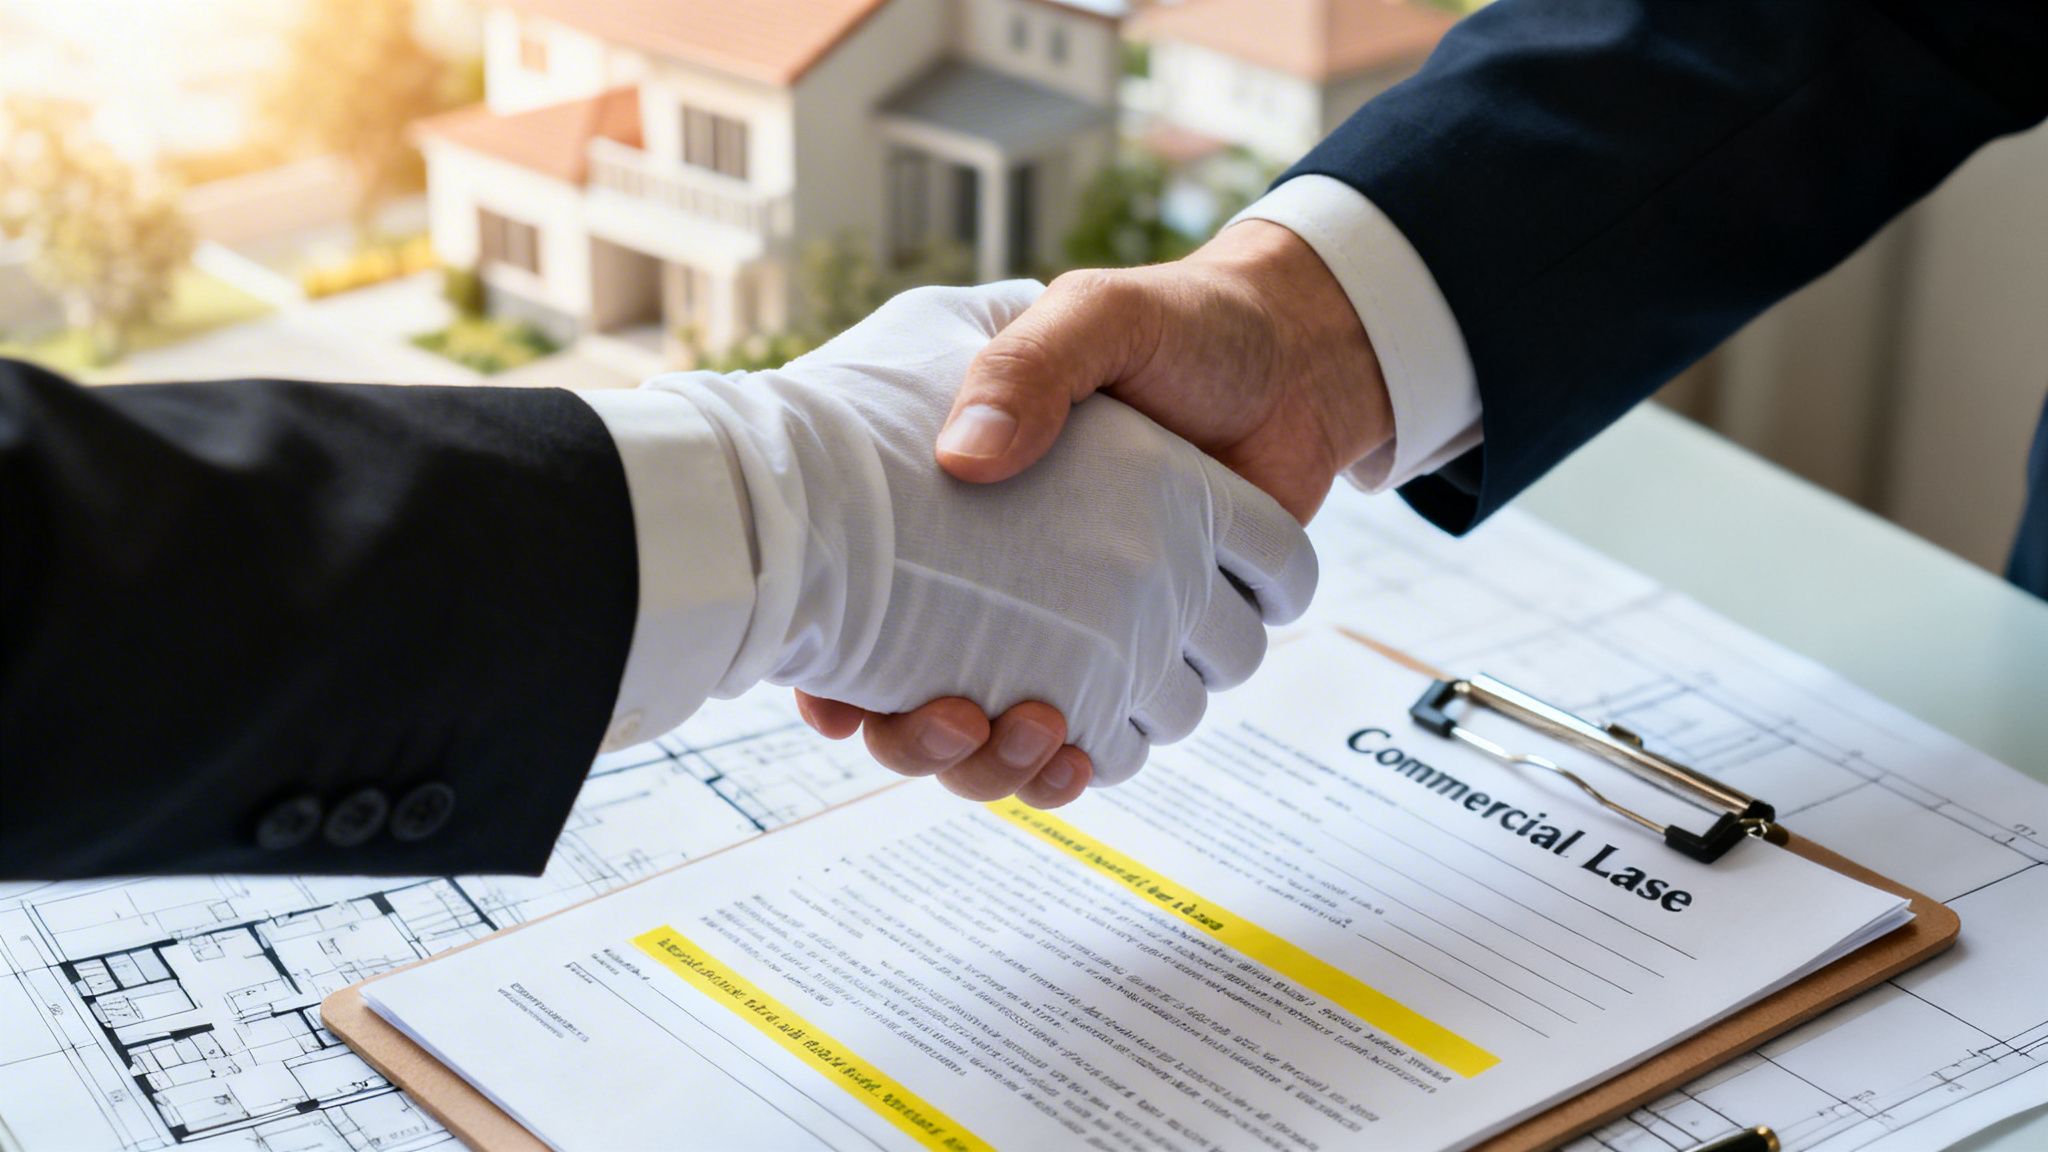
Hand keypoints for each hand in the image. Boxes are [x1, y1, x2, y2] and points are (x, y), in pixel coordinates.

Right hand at [656, 283, 1316, 802]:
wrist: (1294, 356)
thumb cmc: (1177, 327)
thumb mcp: (1090, 317)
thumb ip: (1027, 369)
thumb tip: (964, 461)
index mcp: (948, 506)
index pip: (856, 606)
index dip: (831, 670)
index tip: (835, 700)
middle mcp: (998, 581)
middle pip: (920, 705)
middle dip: (921, 742)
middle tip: (956, 719)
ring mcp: (1076, 627)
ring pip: (1005, 743)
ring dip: (1003, 766)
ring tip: (1040, 732)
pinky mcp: (1149, 654)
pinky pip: (1105, 740)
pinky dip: (1089, 764)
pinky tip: (1089, 753)